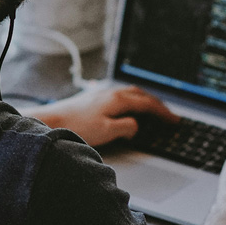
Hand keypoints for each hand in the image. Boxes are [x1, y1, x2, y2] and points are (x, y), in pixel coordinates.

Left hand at [29, 84, 178, 147]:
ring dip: (144, 100)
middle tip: (167, 114)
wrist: (51, 121)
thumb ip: (126, 127)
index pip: (147, 104)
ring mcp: (101, 93)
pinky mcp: (93, 97)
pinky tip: (127, 107)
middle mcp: (111, 93)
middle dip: (156, 104)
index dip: (163, 112)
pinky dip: (131, 100)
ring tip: (151, 109)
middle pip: (141, 95)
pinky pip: (120, 95)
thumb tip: (136, 125)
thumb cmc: (77, 126)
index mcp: (118, 99)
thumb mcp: (107, 132)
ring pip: (130, 93)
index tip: (174, 120)